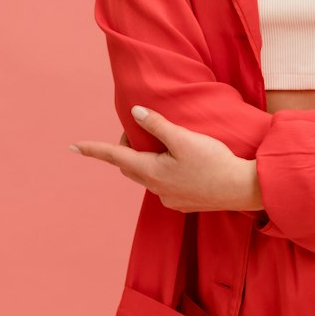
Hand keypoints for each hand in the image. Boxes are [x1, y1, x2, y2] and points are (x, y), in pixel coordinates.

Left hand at [71, 106, 262, 212]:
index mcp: (150, 170)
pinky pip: (163, 186)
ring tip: (166, 146)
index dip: (93, 150)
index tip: (73, 147)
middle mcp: (154, 187)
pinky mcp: (182, 202)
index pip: (114, 156)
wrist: (241, 189)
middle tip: (141, 130)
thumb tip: (135, 113)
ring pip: (147, 176)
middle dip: (127, 149)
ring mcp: (168, 198)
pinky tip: (184, 166)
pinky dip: (164, 172)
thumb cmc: (214, 162)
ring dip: (147, 161)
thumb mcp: (184, 138)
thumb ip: (158, 125)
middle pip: (129, 166)